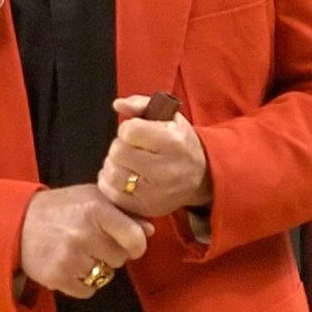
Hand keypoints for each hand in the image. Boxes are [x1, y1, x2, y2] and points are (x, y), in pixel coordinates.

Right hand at [19, 185, 153, 299]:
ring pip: (105, 275)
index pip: (134, 237)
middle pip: (120, 258)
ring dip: (95, 268)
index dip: (136, 243)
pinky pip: (88, 290)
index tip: (130, 243)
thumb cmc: (60, 209)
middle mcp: (84, 233)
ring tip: (77, 252)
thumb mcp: (90, 198)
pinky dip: (81, 283)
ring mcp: (70, 257)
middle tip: (91, 242)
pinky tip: (69, 265)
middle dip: (110, 253)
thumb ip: (122, 212)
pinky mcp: (58, 277)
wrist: (17, 223)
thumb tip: (149, 230)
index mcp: (96, 209)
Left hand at [97, 95, 210, 218]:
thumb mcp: (168, 116)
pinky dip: (110, 182)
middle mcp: (165, 169)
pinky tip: (124, 176)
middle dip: (120, 146)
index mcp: (172, 142)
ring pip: (112, 173)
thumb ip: (140, 104)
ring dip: (114, 164)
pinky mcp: (145, 208)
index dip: (129, 129)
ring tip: (128, 163)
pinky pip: (110, 193)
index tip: (138, 133)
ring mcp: (155, 192)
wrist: (201, 176)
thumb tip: (117, 104)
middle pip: (118, 152)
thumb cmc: (179, 142)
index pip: (129, 131)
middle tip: (133, 149)